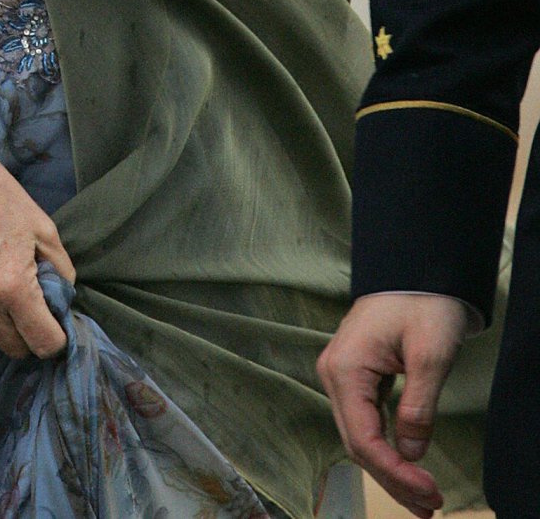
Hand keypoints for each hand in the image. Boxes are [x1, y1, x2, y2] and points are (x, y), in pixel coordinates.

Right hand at [0, 109, 74, 359]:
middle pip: (13, 348)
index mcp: (13, 287)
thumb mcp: (43, 229)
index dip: (56, 338)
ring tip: (0, 284)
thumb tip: (64, 299)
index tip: (57, 326)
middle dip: (28, 335)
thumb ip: (61, 271)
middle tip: (33, 310)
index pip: (43, 343)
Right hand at [317, 292, 468, 517]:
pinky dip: (386, 449)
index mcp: (345, 369)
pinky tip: (406, 467)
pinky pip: (365, 422)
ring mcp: (341, 376)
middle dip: (392, 479)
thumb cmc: (423, 304)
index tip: (429, 493)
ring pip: (359, 436)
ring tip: (421, 499)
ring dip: (388, 470)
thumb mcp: (430, 355)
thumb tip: (411, 452)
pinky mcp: (355, 377)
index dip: (395, 472)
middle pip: (357, 443)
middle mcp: (334, 375)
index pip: (363, 438)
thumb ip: (419, 406)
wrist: (417, 269)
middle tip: (429, 507)